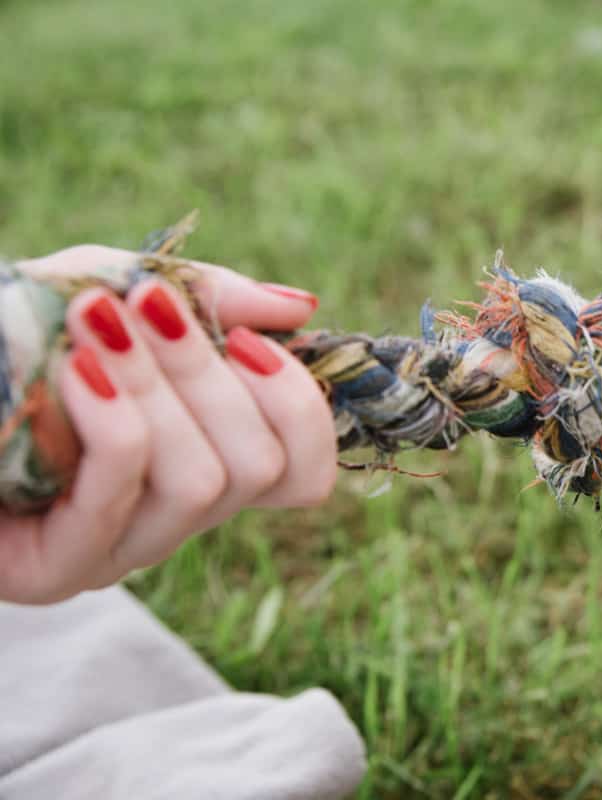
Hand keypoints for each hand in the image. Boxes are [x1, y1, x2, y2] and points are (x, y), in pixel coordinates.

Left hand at [0, 245, 337, 603]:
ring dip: (156, 387)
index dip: (300, 406)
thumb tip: (302, 310)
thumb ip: (210, 297)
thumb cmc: (17, 336)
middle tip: (150, 303)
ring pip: (202, 484)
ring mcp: (118, 554)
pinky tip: (77, 368)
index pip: (304, 475)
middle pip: (261, 468)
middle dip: (210, 374)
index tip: (244, 337)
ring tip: (96, 320)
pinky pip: (121, 493)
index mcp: (204, 465)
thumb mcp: (118, 289)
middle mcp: (173, 521)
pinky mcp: (57, 570)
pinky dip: (113, 418)